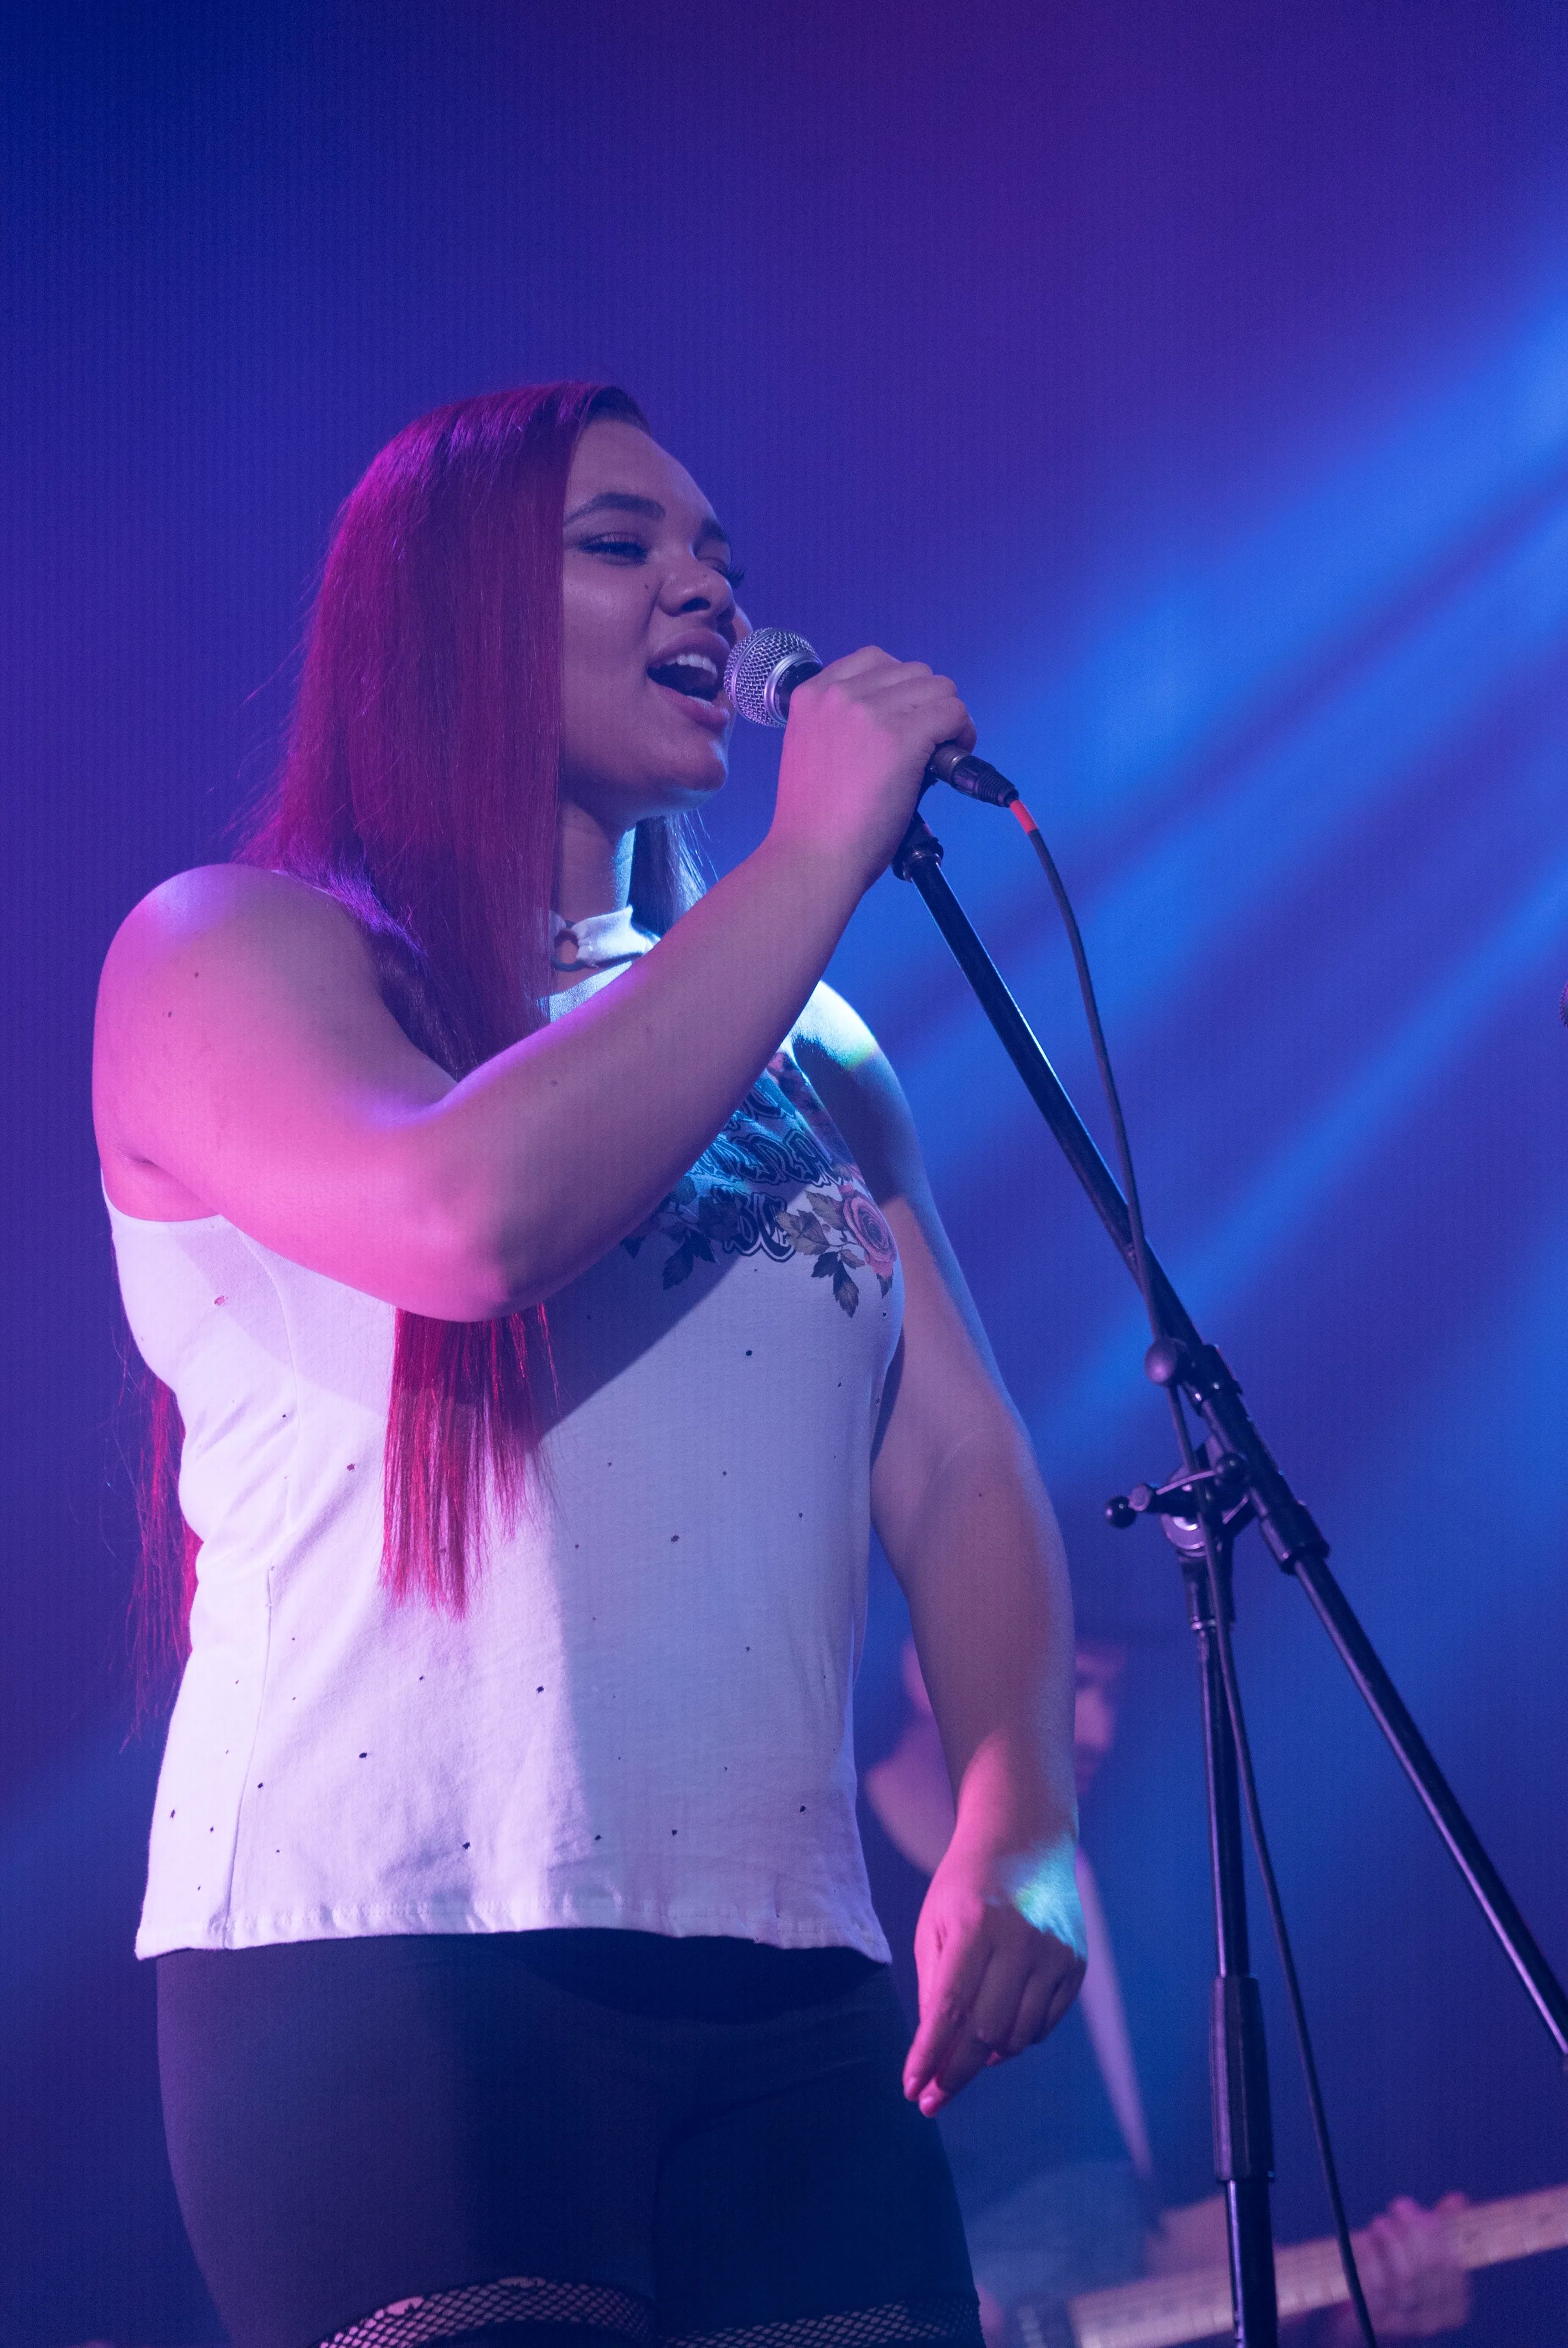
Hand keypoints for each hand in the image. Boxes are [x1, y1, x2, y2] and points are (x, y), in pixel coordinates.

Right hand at [769, 647, 976, 894]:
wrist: (812, 857)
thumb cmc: (815, 821)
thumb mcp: (811, 749)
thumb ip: (841, 722)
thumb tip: (897, 715)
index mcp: (810, 695)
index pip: (875, 660)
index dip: (900, 688)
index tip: (906, 716)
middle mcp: (838, 695)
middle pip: (913, 672)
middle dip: (927, 704)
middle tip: (929, 742)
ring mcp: (869, 713)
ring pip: (940, 688)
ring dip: (948, 717)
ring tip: (941, 753)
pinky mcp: (900, 737)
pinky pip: (953, 713)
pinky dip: (962, 734)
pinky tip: (951, 758)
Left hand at [902, 1832, 1084, 2115]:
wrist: (1024, 1841)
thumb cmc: (966, 1886)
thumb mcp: (935, 1923)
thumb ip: (934, 1986)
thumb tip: (938, 2052)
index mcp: (977, 1924)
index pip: (950, 2008)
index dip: (930, 2055)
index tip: (913, 2091)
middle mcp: (1022, 1939)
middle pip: (987, 2031)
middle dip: (956, 2074)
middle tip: (933, 2100)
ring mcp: (1055, 1952)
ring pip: (1019, 2035)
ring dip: (988, 2057)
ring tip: (966, 2053)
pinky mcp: (1076, 1963)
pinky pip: (1045, 2023)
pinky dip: (1019, 2037)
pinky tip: (999, 2029)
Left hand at [1323, 2195, 1470, 2341]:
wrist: (1364, 2320)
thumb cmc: (1400, 2280)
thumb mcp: (1423, 2255)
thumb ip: (1441, 2229)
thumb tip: (1458, 2198)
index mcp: (1455, 2305)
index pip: (1452, 2264)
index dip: (1435, 2232)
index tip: (1415, 2208)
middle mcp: (1434, 2319)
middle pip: (1429, 2268)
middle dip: (1413, 2229)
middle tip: (1398, 2206)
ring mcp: (1404, 2323)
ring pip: (1404, 2276)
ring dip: (1391, 2240)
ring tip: (1380, 2222)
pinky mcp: (1375, 2321)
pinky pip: (1374, 2286)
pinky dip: (1368, 2257)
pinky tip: (1362, 2238)